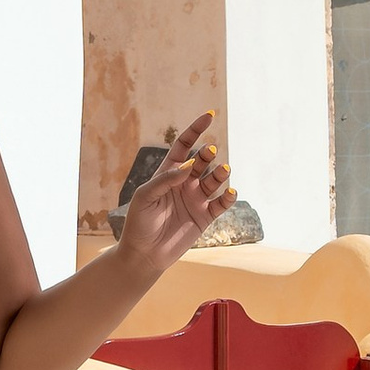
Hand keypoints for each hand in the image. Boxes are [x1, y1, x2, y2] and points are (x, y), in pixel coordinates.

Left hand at [113, 113, 235, 276]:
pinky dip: (228, 196)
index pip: (185, 145)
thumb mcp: (145, 197)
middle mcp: (184, 183)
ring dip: (220, 173)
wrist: (144, 254)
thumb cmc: (139, 223)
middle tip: (209, 154)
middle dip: (208, 154)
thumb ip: (166, 180)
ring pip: (214, 180)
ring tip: (222, 172)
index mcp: (168, 173)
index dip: (196, 129)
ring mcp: (196, 199)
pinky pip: (221, 204)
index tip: (210, 115)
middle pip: (202, 160)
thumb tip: (189, 165)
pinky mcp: (205, 217)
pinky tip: (230, 192)